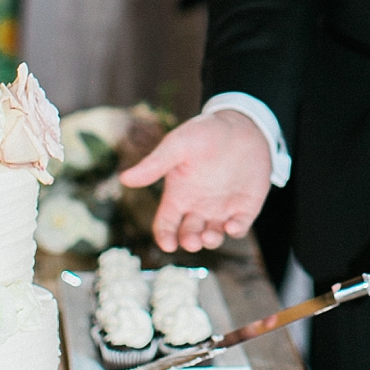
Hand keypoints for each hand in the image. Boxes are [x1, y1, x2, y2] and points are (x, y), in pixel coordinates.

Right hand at [119, 109, 272, 252]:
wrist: (242, 124)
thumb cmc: (205, 132)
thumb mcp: (178, 144)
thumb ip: (155, 164)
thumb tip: (124, 179)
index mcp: (178, 195)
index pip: (166, 225)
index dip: (165, 237)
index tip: (168, 244)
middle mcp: (198, 207)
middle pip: (188, 235)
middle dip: (189, 242)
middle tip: (191, 241)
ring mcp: (221, 209)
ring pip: (212, 236)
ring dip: (210, 241)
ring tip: (209, 236)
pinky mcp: (245, 207)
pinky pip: (239, 227)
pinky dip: (236, 230)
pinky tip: (232, 226)